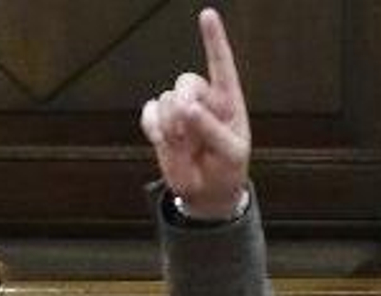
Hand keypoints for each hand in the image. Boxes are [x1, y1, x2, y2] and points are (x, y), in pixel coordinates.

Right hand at [139, 8, 250, 217]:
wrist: (206, 192)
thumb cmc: (226, 168)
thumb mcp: (230, 153)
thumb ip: (211, 129)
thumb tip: (186, 106)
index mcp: (228, 101)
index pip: (221, 65)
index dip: (214, 40)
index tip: (207, 15)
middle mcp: (203, 99)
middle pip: (186, 81)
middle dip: (184, 106)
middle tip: (190, 136)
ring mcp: (179, 109)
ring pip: (166, 99)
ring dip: (173, 127)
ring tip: (185, 147)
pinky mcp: (161, 121)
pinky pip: (149, 112)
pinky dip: (154, 128)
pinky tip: (163, 141)